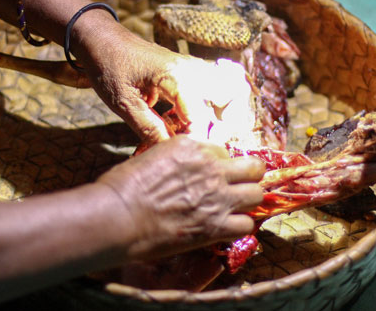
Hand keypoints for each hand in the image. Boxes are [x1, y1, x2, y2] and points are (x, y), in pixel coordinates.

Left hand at [75, 21, 255, 144]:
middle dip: (224, 124)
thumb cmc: (109, 66)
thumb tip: (169, 152)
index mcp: (177, 76)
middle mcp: (192, 69)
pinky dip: (208, 107)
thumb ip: (149, 129)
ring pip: (227, 90)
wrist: (102, 39)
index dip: (195, 141)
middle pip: (231, 96)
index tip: (182, 155)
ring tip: (199, 134)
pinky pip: (211, 89)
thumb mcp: (123, 103)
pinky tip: (185, 122)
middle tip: (203, 143)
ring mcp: (193, 68)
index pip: (202, 117)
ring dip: (219, 114)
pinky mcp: (189, 71)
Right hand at [96, 136, 263, 259]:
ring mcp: (217, 197)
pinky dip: (238, 228)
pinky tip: (226, 229)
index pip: (223, 151)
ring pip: (257, 194)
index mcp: (192, 147)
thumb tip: (183, 170)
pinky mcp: (216, 226)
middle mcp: (210, 168)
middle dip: (248, 176)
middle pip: (253, 167)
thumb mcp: (151, 157)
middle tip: (239, 186)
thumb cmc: (123, 186)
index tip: (215, 175)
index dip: (221, 165)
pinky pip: (246, 225)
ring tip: (235, 209)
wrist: (118, 215)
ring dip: (247, 201)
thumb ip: (176, 160)